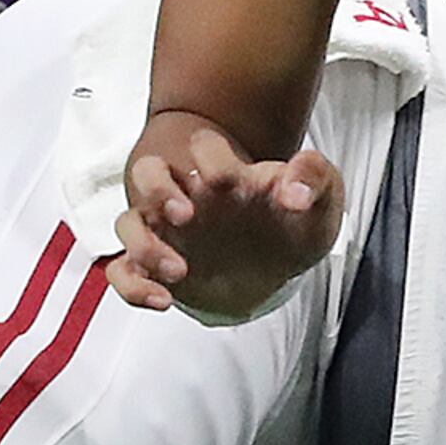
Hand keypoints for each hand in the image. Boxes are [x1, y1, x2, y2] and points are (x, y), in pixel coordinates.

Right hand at [109, 124, 342, 317]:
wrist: (284, 265)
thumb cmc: (296, 223)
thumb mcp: (321, 198)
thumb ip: (314, 178)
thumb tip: (295, 192)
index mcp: (224, 171)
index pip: (202, 145)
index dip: (212, 158)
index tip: (232, 182)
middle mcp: (188, 196)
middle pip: (147, 172)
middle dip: (159, 190)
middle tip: (186, 215)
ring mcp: (168, 232)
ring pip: (128, 223)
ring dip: (145, 245)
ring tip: (181, 271)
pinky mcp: (158, 267)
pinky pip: (124, 272)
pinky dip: (134, 286)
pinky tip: (164, 300)